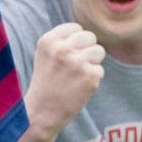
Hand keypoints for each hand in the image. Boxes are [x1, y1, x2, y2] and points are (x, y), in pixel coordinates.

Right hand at [25, 22, 104, 136]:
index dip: (75, 42)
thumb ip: (62, 40)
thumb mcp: (46, 54)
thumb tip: (86, 32)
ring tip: (76, 77)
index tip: (66, 57)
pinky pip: (100, 70)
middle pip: (90, 37)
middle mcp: (62, 49)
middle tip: (73, 68)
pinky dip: (92, 80)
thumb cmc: (46, 82)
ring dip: (91, 64)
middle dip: (85, 51)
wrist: (41, 113)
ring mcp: (77, 62)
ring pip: (99, 51)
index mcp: (49, 40)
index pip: (76, 28)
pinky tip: (78, 88)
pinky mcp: (90, 76)